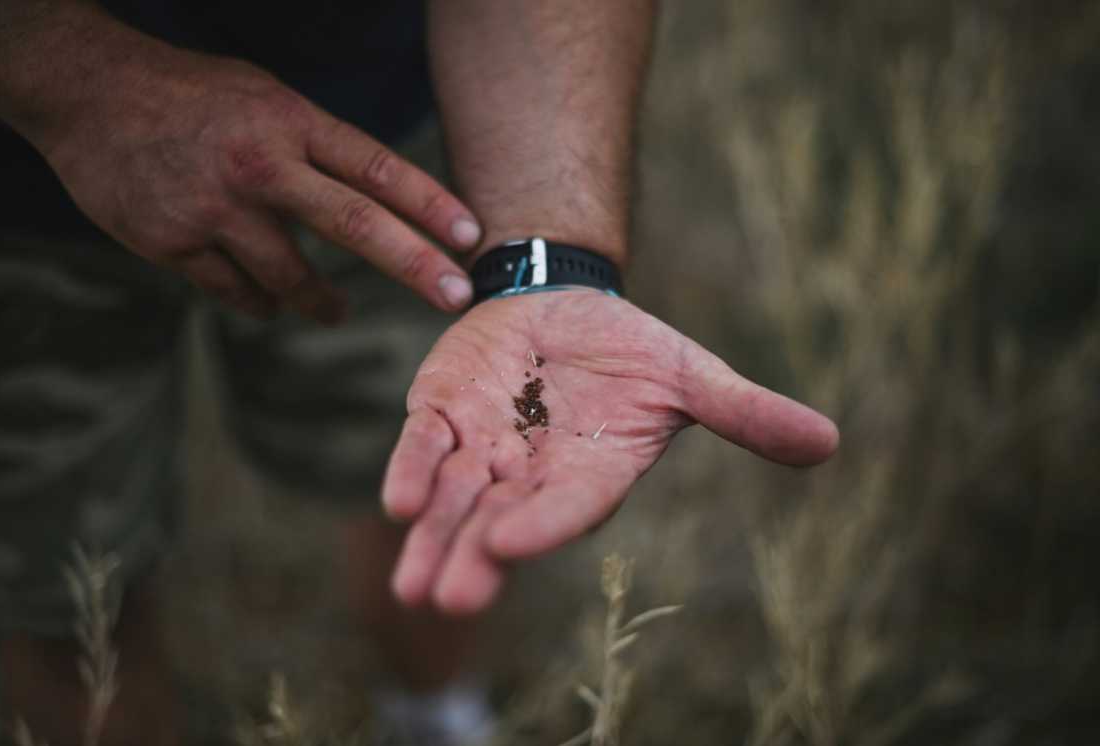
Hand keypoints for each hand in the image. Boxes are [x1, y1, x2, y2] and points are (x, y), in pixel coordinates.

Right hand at [38, 31, 480, 320]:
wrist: (84, 92)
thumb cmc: (190, 95)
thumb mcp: (264, 98)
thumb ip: (315, 146)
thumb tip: (376, 198)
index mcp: (289, 121)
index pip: (375, 166)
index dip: (428, 203)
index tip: (470, 235)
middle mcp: (259, 165)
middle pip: (353, 224)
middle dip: (413, 265)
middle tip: (454, 297)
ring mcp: (214, 208)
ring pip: (290, 277)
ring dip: (322, 301)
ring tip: (337, 309)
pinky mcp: (172, 243)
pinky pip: (236, 293)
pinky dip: (259, 301)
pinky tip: (267, 300)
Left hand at [382, 290, 838, 613]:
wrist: (564, 304)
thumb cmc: (630, 350)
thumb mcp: (689, 377)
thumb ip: (743, 413)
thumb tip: (829, 443)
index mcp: (593, 472)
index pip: (569, 505)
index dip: (543, 523)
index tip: (512, 544)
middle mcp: (533, 474)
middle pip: (501, 521)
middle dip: (474, 557)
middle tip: (447, 598)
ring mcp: (484, 447)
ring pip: (453, 500)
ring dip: (432, 536)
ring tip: (411, 587)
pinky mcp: (444, 414)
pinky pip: (424, 447)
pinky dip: (411, 470)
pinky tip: (397, 502)